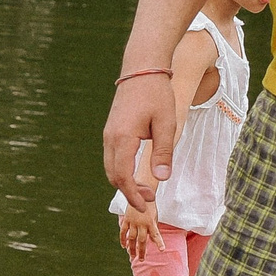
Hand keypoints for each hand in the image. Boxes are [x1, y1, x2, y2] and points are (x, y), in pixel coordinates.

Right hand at [104, 71, 175, 207]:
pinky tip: (137, 171)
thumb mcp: (167, 124)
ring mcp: (108, 135)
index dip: (133, 194)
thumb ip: (164, 152)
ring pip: (111, 168)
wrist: (142, 69)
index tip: (147, 206)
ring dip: (126, 181)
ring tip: (146, 187)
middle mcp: (110, 139)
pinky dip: (122, 170)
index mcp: (123, 138)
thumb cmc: (157, 93)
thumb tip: (162, 179)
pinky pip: (112, 158)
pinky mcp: (111, 131)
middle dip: (130, 191)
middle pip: (113, 176)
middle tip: (151, 198)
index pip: (123, 176)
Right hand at [120, 202, 164, 255]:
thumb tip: (151, 239)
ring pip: (131, 238)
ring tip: (131, 256)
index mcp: (151, 222)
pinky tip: (124, 246)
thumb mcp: (154, 216)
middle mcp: (142, 223)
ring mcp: (133, 222)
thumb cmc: (150, 206)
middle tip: (141, 260)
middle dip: (141, 251)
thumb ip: (152, 228)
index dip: (159, 242)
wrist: (141, 193)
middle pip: (141, 240)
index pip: (156, 234)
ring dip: (131, 248)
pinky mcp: (126, 219)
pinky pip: (123, 231)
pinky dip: (123, 239)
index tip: (162, 250)